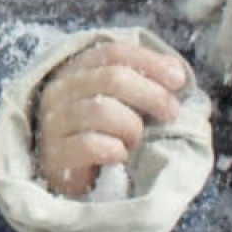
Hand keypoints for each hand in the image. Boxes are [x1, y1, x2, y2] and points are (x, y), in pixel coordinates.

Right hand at [34, 42, 188, 197]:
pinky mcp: (54, 153)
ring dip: (131, 128)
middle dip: (151, 95)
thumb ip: (141, 83)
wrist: (67, 177)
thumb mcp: (119, 102)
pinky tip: (120, 155)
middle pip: (112, 78)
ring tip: (135, 142)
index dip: (150, 62)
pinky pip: (90, 145)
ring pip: (103, 110)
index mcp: (75, 70)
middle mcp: (60, 90)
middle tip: (170, 113)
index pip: (113, 53)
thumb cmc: (100, 134)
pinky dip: (114, 150)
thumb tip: (176, 72)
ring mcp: (53, 121)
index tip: (179, 80)